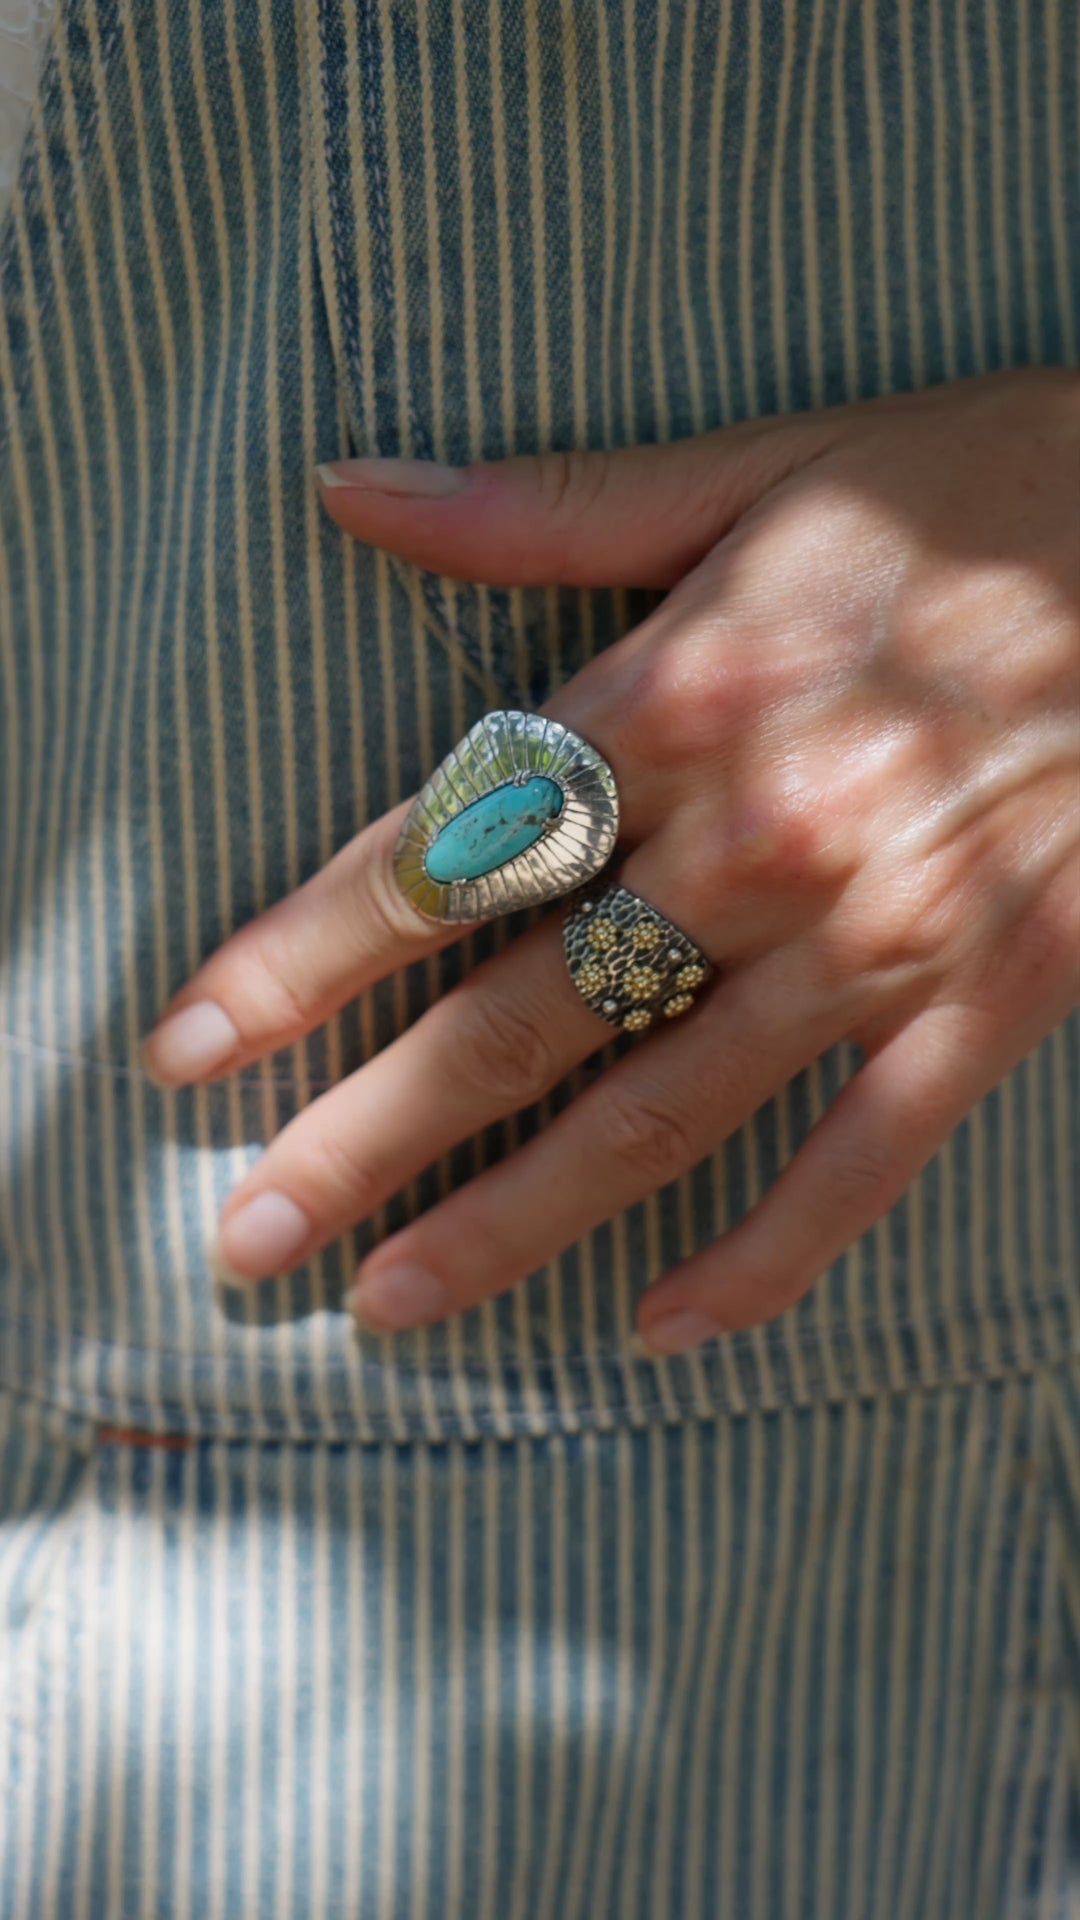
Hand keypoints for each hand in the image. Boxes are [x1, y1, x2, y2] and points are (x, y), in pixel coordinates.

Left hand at [142, 370, 1079, 1354]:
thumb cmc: (972, 490)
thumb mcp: (753, 469)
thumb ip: (542, 509)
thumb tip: (351, 491)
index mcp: (685, 694)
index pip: (448, 848)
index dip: (304, 954)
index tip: (190, 1045)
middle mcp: (760, 832)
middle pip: (523, 1011)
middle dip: (367, 1133)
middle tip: (247, 1239)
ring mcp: (878, 933)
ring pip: (662, 1108)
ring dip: (515, 1218)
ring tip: (394, 1302)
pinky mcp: (990, 997)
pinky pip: (862, 1158)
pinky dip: (765, 1254)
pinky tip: (664, 1328)